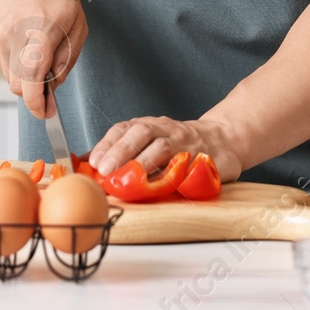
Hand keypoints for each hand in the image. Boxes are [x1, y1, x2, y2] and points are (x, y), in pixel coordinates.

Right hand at [0, 0, 87, 116]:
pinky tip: (25, 44)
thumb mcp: (77, 24)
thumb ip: (67, 60)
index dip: (38, 103)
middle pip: (18, 86)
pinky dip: (16, 65)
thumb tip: (54, 86)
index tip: (45, 113)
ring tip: (39, 54)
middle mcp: (15, 36)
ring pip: (10, 78)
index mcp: (41, 32)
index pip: (32, 79)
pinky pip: (3, 65)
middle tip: (48, 88)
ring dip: (26, 78)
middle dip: (34, 93)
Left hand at [88, 115, 243, 182]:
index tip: (94, 161)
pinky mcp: (203, 157)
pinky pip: (185, 164)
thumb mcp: (151, 140)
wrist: (225, 139)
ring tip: (129, 178)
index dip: (107, 143)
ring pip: (162, 146)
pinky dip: (172, 174)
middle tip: (106, 170)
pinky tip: (160, 185)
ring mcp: (185, 142)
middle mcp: (166, 129)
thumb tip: (84, 162)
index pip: (124, 128)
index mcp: (151, 125)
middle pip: (141, 132)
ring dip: (143, 162)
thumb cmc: (180, 143)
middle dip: (121, 150)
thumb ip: (122, 150)